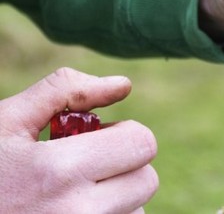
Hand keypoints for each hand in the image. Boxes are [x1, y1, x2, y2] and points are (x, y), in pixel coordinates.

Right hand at [0, 68, 157, 213]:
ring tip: (71, 194)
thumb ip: (63, 92)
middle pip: (147, 180)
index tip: (99, 137)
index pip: (142, 143)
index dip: (124, 133)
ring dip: (118, 197)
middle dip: (125, 165)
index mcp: (58, 171)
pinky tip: (70, 212)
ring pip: (137, 210)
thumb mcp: (4, 122)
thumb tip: (123, 85)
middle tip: (87, 165)